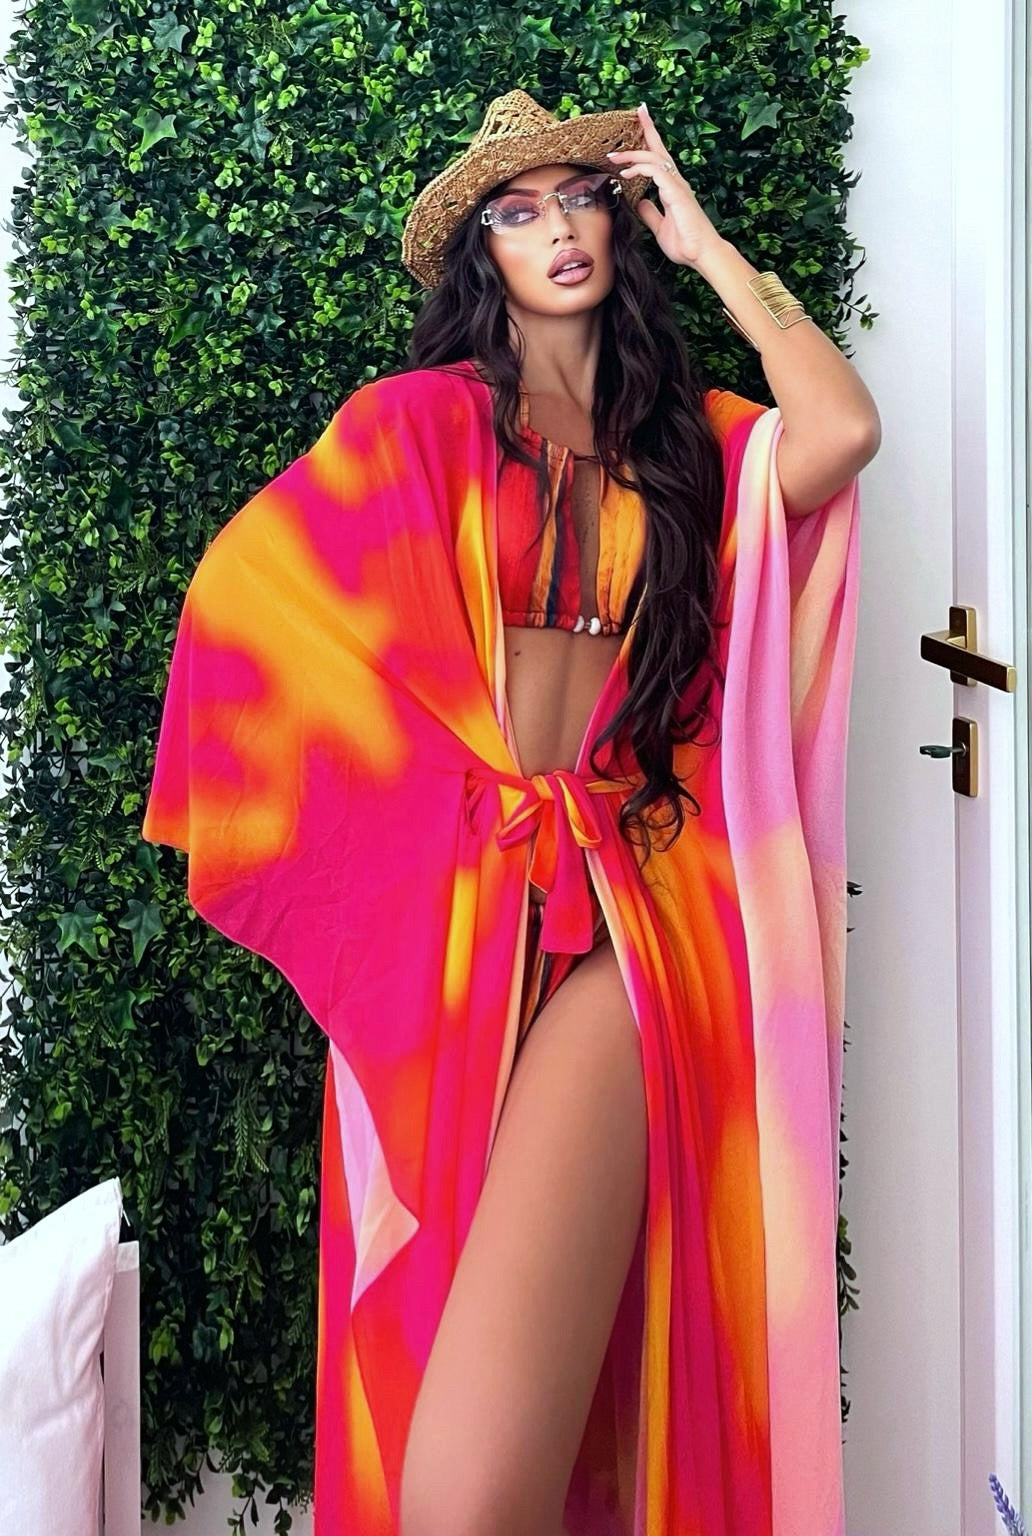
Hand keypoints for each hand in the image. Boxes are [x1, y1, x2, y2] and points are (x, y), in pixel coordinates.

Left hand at [606, 103, 723, 268]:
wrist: (701, 255)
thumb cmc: (686, 243)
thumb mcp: (660, 227)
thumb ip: (650, 213)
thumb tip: (639, 202)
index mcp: (672, 188)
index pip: (659, 159)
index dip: (650, 141)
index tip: (640, 124)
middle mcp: (675, 182)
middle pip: (659, 148)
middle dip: (648, 128)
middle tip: (638, 111)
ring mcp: (677, 185)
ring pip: (653, 158)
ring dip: (632, 154)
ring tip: (613, 157)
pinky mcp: (676, 192)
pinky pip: (655, 172)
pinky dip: (639, 169)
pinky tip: (625, 174)